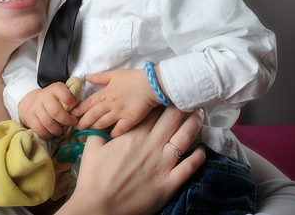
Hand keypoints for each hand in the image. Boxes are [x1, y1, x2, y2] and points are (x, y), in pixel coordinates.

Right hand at [18, 85, 77, 139]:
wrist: (33, 102)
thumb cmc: (54, 101)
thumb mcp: (62, 95)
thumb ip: (72, 100)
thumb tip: (85, 112)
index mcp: (54, 89)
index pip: (59, 89)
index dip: (67, 98)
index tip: (73, 105)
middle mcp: (43, 97)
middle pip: (55, 111)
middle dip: (66, 120)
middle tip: (72, 123)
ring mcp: (35, 107)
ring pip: (48, 122)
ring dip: (57, 130)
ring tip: (60, 131)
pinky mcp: (30, 118)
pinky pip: (39, 129)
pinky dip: (47, 134)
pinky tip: (51, 133)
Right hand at [58, 106, 205, 214]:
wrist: (99, 207)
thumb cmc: (93, 178)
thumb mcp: (92, 147)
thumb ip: (99, 131)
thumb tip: (100, 121)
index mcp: (133, 135)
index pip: (152, 110)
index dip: (161, 99)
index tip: (167, 91)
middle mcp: (151, 145)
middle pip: (172, 118)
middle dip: (182, 105)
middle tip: (189, 97)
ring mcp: (162, 164)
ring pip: (185, 137)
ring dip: (194, 124)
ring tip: (199, 115)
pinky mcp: (169, 183)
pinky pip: (190, 166)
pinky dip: (199, 156)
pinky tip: (202, 149)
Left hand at [72, 69, 157, 136]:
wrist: (151, 84)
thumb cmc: (133, 78)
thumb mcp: (115, 74)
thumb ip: (100, 77)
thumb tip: (87, 77)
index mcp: (106, 93)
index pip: (88, 103)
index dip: (79, 109)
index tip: (72, 115)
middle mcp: (110, 104)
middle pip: (93, 115)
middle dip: (83, 121)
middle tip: (77, 127)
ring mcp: (120, 113)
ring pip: (103, 123)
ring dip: (94, 127)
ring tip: (89, 131)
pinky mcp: (130, 120)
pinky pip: (119, 130)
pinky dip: (113, 134)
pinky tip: (109, 136)